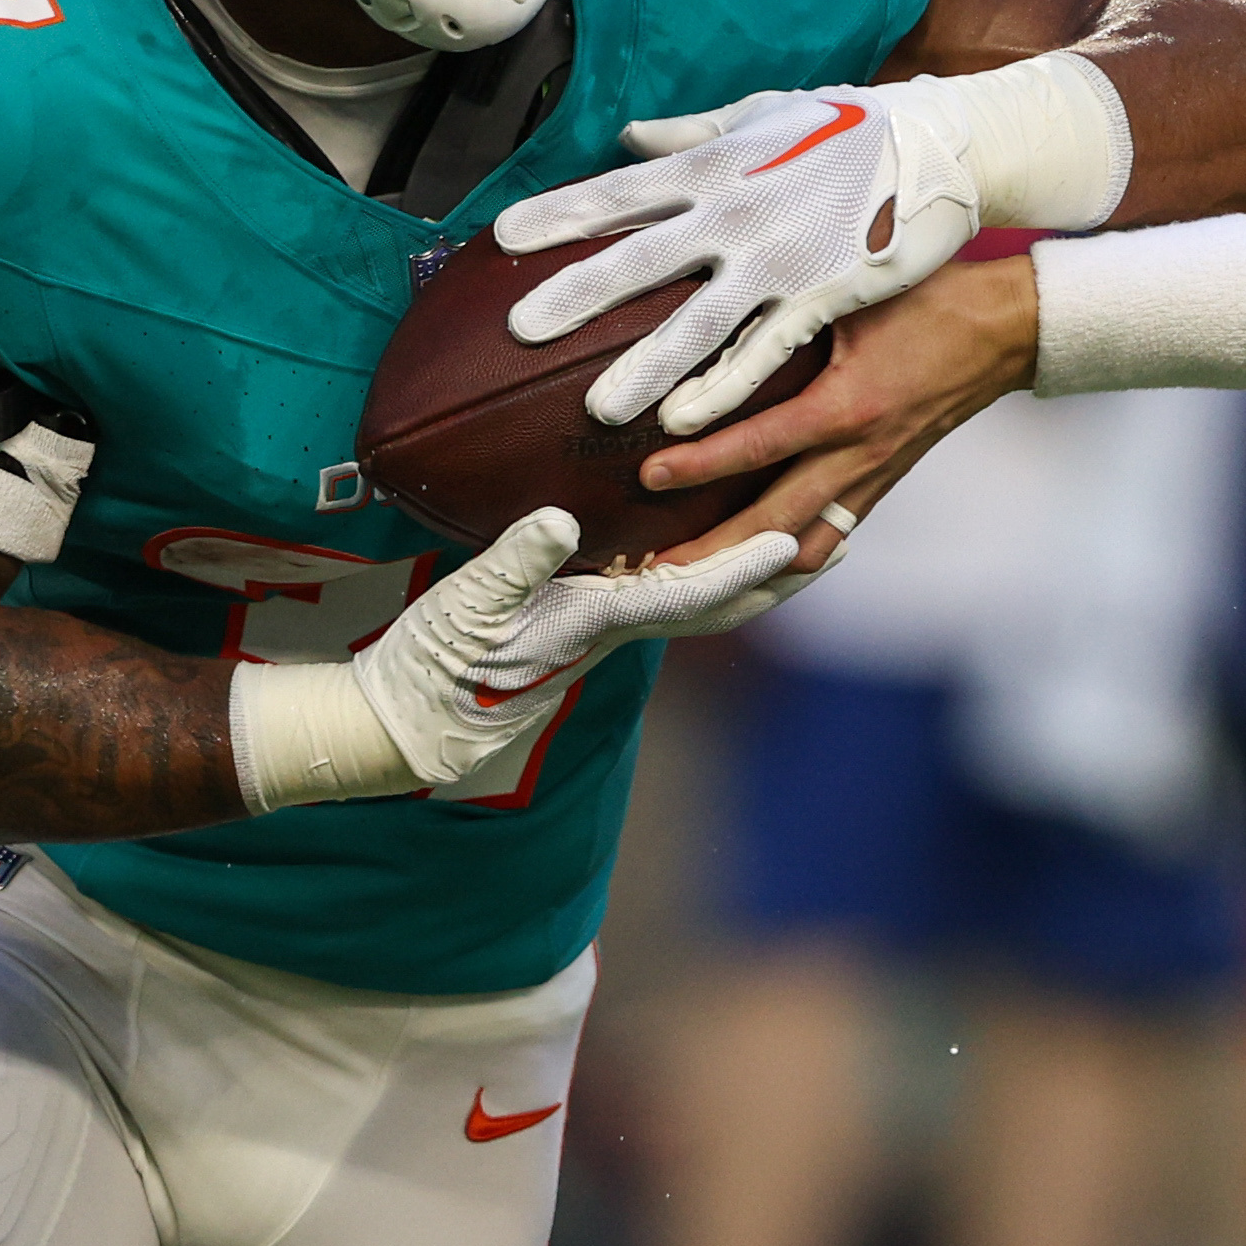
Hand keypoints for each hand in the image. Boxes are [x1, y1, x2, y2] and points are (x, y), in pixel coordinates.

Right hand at [350, 512, 798, 782]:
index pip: (685, 596)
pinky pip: (667, 595)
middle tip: (841, 536)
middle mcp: (611, 631)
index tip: (794, 543)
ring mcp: (602, 632)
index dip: (740, 568)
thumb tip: (562, 522)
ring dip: (756, 573)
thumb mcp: (464, 605)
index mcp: (591, 623)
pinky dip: (710, 572)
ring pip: (700, 602)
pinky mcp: (585, 626)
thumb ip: (513, 563)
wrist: (403, 723)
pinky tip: (717, 546)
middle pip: (718, 606)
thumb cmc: (428, 663)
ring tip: (806, 537)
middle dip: (781, 576)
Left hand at [498, 82, 995, 431]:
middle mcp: (738, 212)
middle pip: (642, 258)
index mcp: (718, 167)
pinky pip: (763, 352)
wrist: (941, 150)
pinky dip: (723, 388)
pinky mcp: (822, 296)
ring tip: (598, 406)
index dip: (561, 214)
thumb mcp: (768, 116)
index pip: (621, 191)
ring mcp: (780, 259)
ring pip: (699, 322)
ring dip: (646, 365)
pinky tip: (684, 422)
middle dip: (578, 294)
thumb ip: (694, 132)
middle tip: (521, 327)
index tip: (502, 237)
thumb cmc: (852, 130)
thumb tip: (629, 135)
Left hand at [634, 255, 1044, 565]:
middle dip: (712, 556)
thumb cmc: (928, 299)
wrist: (1004, 331)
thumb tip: (709, 318)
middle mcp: (860, 456)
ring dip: (749, 570)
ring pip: (803, 548)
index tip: (650, 477)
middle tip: (652, 571)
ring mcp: (873, 479)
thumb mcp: (852, 293)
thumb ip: (787, 315)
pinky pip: (828, 537)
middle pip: (775, 527)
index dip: (701, 465)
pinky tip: (750, 564)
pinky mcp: (880, 484)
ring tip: (693, 581)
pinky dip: (785, 558)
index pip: (762, 447)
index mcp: (850, 407)